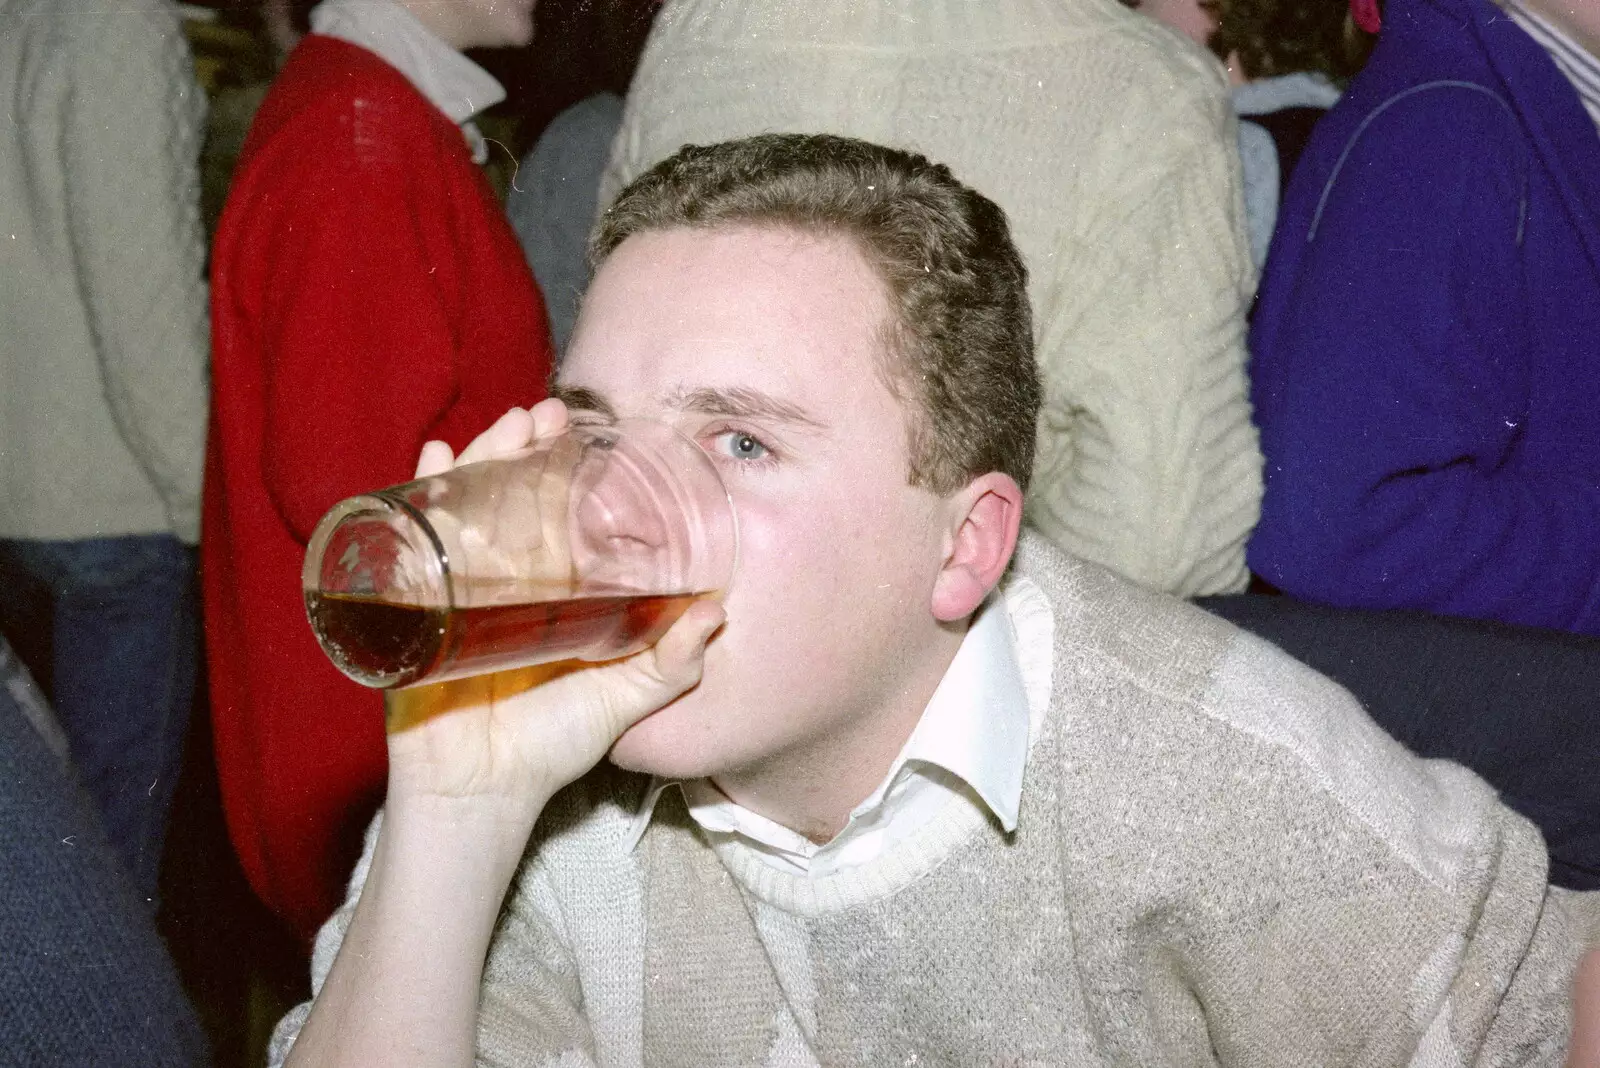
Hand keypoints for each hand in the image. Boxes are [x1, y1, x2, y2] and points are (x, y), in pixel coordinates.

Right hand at [386, 401, 724, 827]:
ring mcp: (453, 590)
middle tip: (539, 414)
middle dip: (517, 450)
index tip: (576, 430)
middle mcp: (499, 581)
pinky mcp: (414, 609)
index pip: (550, 514)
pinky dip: (415, 500)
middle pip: (503, 498)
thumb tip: (717, 611)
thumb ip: (671, 663)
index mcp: (545, 591)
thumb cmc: (550, 748)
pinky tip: (430, 464)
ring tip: (497, 430)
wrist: (483, 794)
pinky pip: (408, 545)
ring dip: (475, 461)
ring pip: (461, 508)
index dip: (559, 470)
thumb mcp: (623, 699)